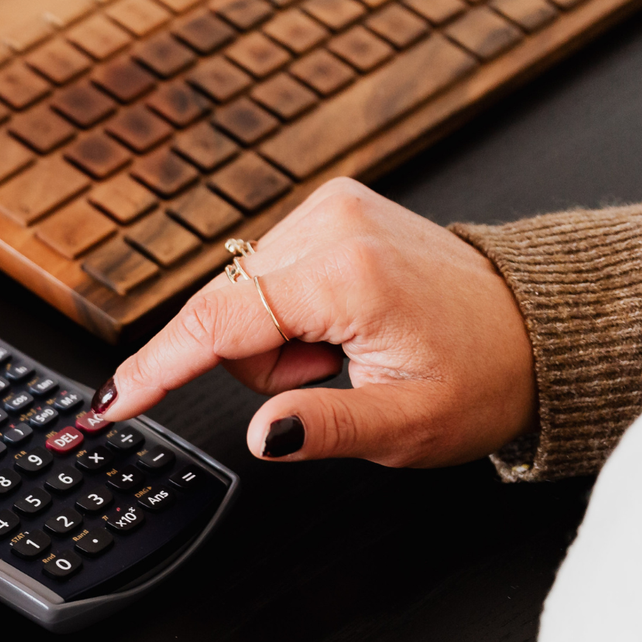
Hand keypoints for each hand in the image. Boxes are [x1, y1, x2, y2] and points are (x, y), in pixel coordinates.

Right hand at [94, 178, 535, 466]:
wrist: (533, 325)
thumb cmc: (483, 373)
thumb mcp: (409, 427)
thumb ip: (327, 431)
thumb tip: (264, 434)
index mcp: (349, 275)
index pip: (218, 325)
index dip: (155, 370)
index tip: (108, 403)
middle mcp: (331, 225)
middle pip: (224, 315)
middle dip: (261, 363)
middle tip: (332, 375)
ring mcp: (329, 208)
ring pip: (238, 300)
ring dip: (276, 340)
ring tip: (344, 349)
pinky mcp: (328, 207)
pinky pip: (262, 278)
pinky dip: (286, 313)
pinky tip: (339, 323)